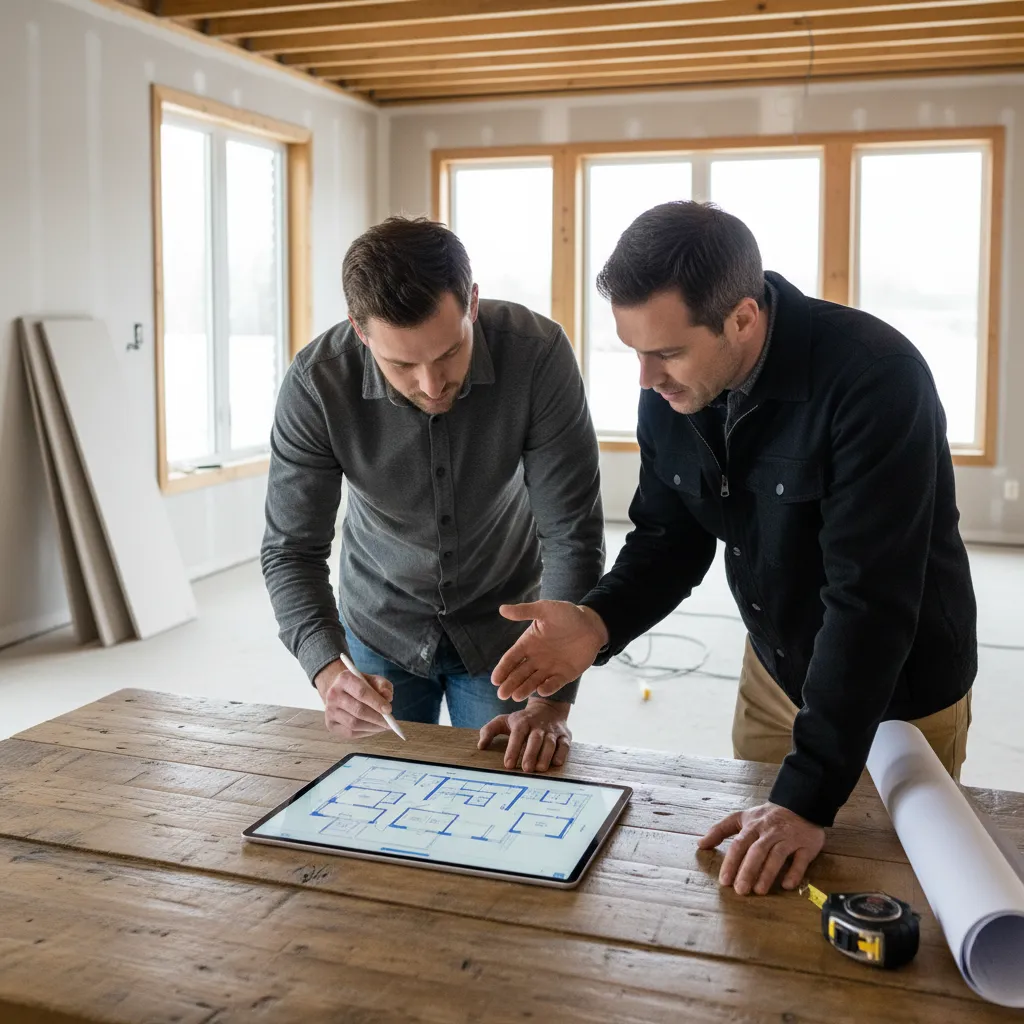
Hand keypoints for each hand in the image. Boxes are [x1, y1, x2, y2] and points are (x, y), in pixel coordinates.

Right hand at [314, 659, 394, 738]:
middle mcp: (333, 694)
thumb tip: (387, 697)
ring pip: (354, 724)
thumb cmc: (361, 685)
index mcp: (344, 678)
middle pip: (358, 710)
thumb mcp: (373, 680)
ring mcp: (330, 711)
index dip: (376, 702)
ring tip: (384, 726)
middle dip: (377, 718)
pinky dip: (365, 732)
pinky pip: (350, 733)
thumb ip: (382, 686)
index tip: (389, 710)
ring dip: (372, 727)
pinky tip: (374, 728)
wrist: (341, 691)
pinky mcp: (331, 724)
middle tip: (390, 722)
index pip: (361, 692)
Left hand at [478, 697, 571, 772]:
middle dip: (531, 753)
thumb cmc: (522, 720)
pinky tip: (555, 763)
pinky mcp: (565, 735)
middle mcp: (538, 725)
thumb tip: (480, 746)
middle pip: (535, 739)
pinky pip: (564, 744)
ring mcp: (553, 730)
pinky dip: (561, 753)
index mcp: (523, 721)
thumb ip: (490, 731)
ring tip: (540, 769)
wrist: (548, 708)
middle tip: (526, 769)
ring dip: (545, 756)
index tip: (508, 764)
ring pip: (550, 742)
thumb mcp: (504, 721)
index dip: (513, 749)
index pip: (517, 734)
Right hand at [491, 601, 608, 701]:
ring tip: (516, 697)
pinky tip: (541, 690)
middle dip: (510, 684)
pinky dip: (548, 687)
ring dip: (525, 689)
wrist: (591, 624)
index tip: (494, 680)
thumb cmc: (566, 614)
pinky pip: (554, 683)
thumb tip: (502, 609)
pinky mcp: (564, 675)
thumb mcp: (545, 609)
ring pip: (533, 681)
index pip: (511, 659)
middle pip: (519, 674)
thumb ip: (525, 611)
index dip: (503, 669)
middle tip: (501, 695)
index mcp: (528, 644)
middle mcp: (536, 658)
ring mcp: (550, 668)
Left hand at [697, 801, 824, 895]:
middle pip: (756, 851)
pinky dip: (794, 872)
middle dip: (747, 871)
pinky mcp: (806, 845)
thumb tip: (700, 844)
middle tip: (740, 890)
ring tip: (759, 891)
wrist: (799, 804)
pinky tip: (787, 885)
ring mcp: (788, 838)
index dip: (731, 862)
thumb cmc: (766, 817)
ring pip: (777, 856)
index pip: (739, 844)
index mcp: (752, 826)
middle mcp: (769, 832)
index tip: (724, 881)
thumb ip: (720, 830)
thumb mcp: (741, 818)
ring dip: (767, 873)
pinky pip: (801, 860)